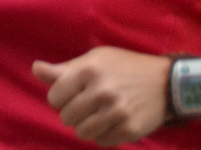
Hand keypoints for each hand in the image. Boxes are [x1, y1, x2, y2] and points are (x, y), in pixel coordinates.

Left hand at [32, 49, 170, 144]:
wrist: (166, 82)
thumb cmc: (125, 67)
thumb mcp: (96, 60)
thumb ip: (64, 69)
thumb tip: (35, 68)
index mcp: (89, 70)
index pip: (54, 98)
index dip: (63, 97)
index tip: (77, 92)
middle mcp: (102, 90)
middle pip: (66, 118)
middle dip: (76, 112)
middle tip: (92, 103)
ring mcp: (116, 112)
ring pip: (82, 133)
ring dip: (89, 125)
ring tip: (102, 113)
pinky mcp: (128, 129)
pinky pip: (101, 142)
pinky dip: (105, 134)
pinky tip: (116, 120)